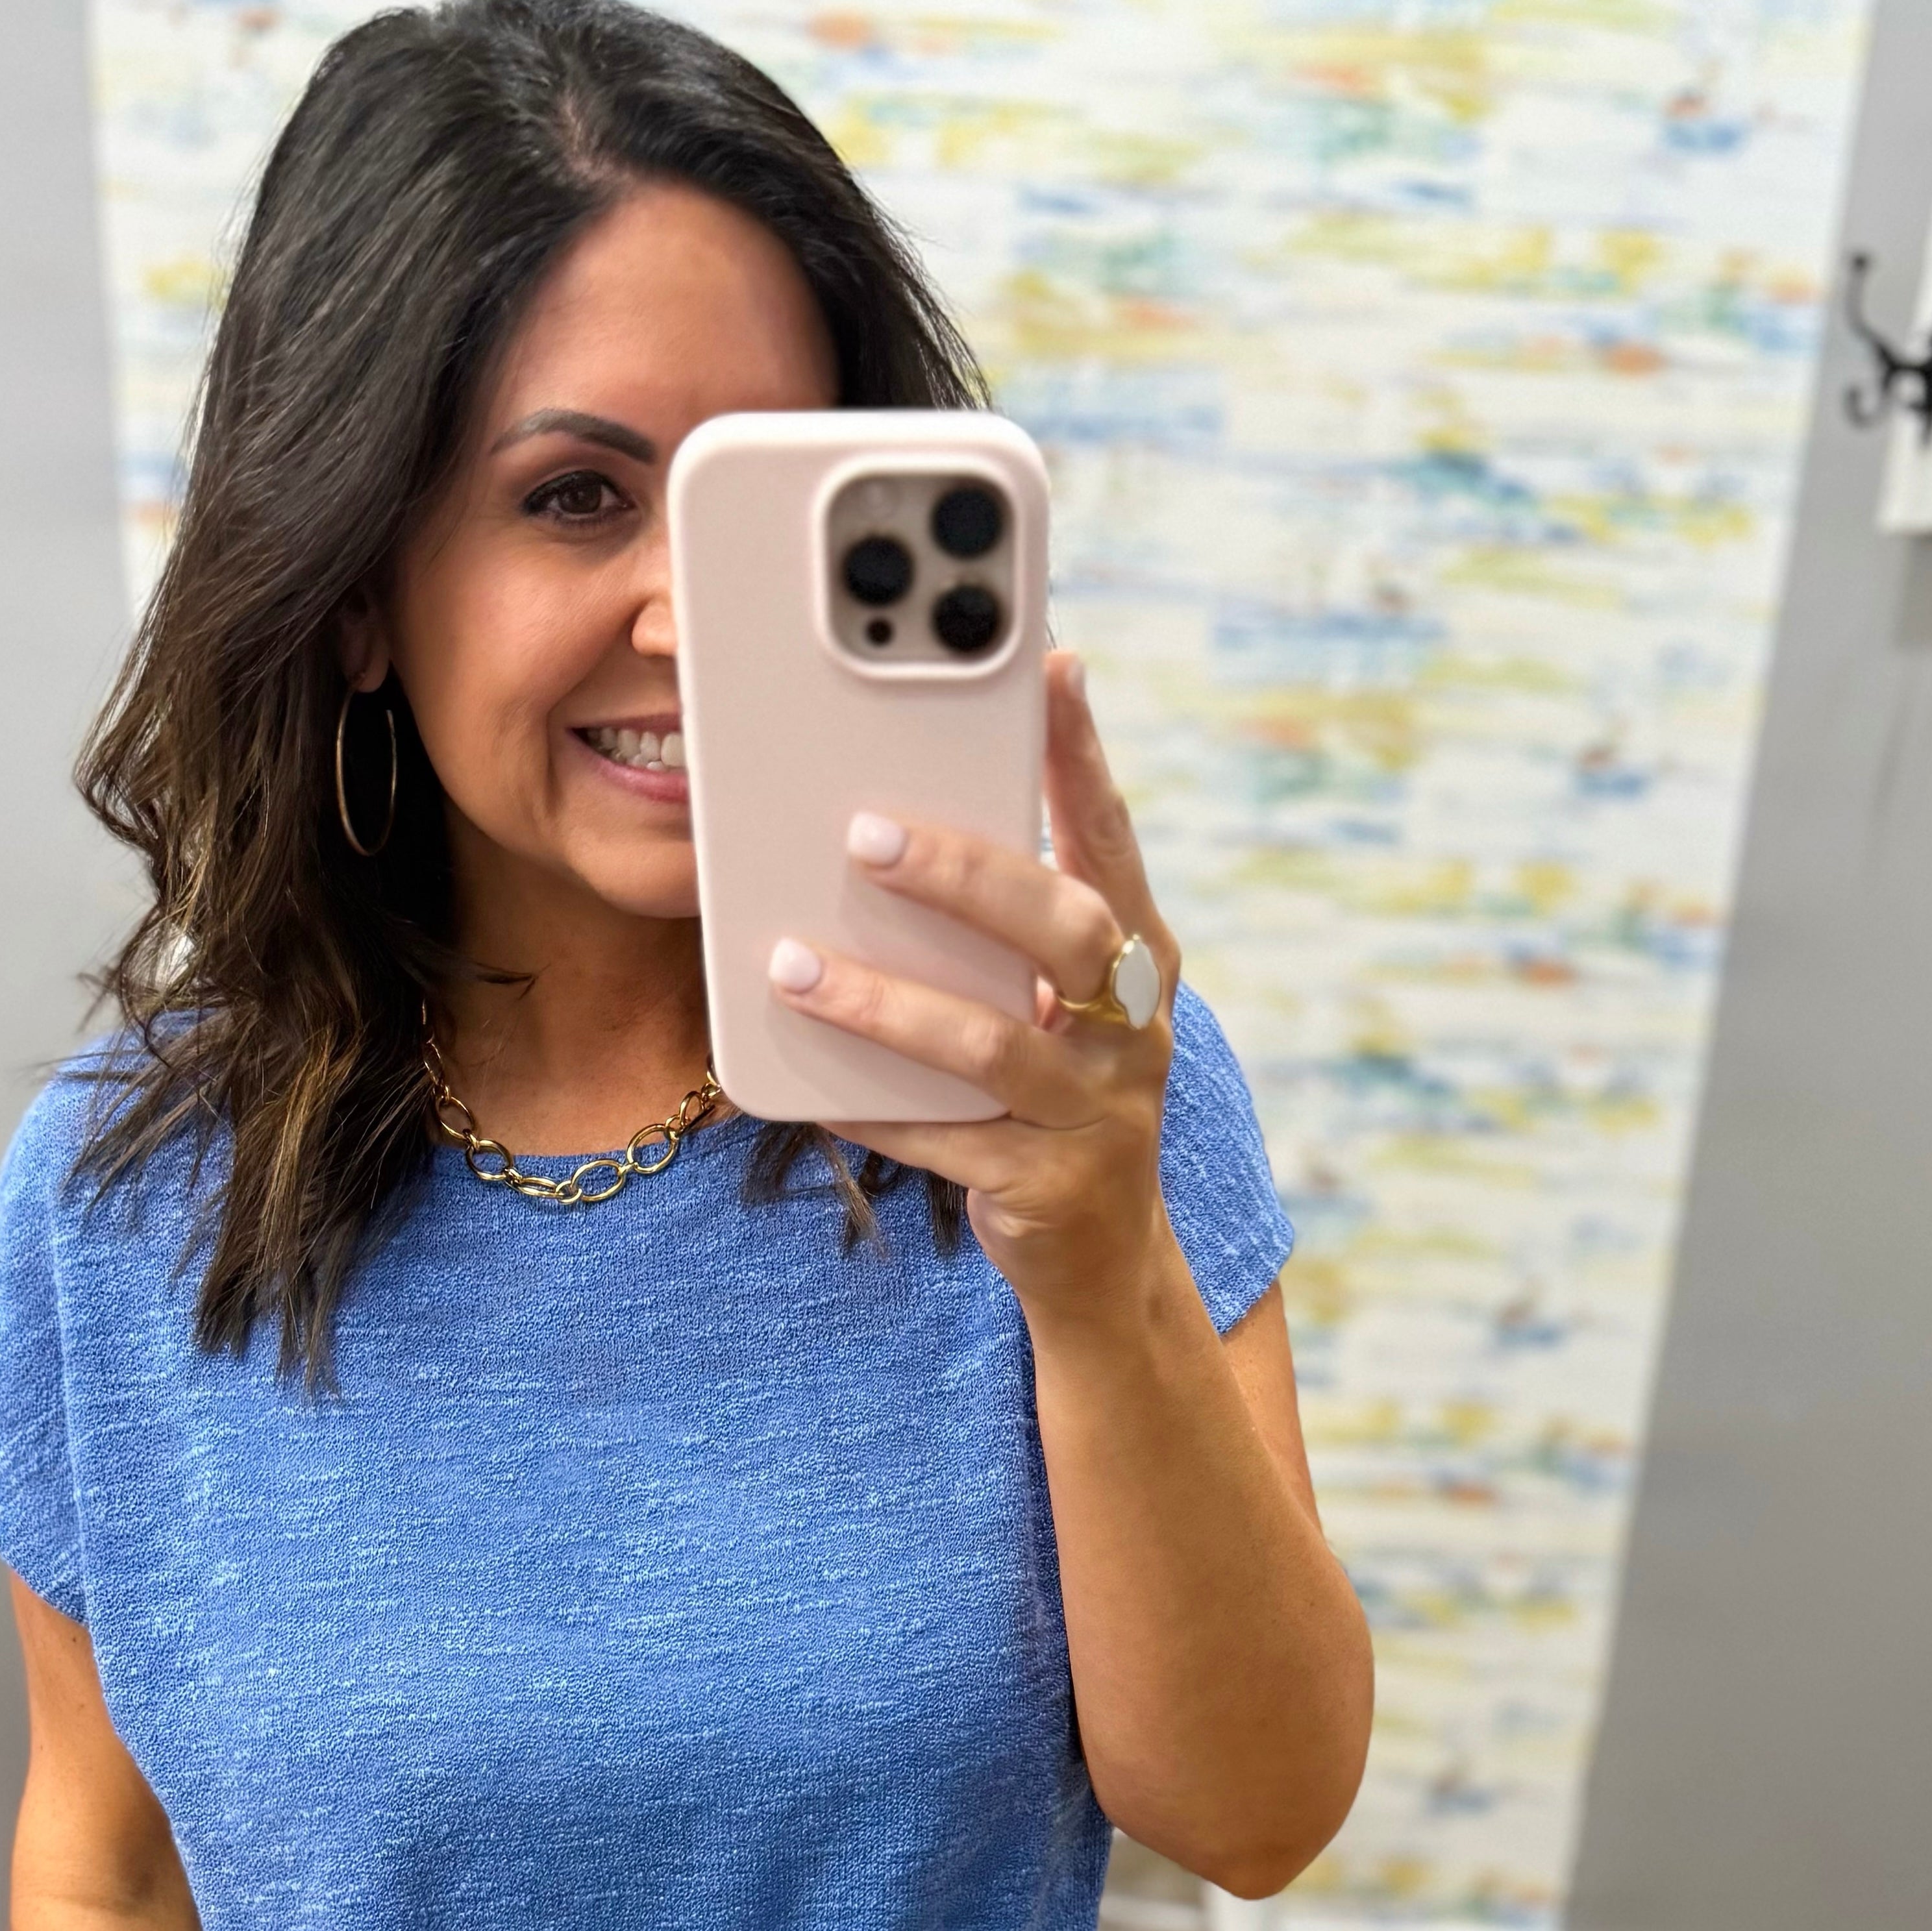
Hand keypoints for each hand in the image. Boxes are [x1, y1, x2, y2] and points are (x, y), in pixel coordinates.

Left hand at [767, 651, 1185, 1337]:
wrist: (1100, 1261)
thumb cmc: (1055, 1098)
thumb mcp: (1053, 1006)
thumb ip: (1007, 930)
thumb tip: (893, 820)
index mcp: (1140, 962)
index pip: (1113, 842)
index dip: (1085, 758)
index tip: (1051, 669)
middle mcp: (1135, 1029)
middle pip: (1065, 930)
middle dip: (966, 875)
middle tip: (865, 832)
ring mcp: (1098, 1114)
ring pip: (991, 1043)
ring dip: (885, 1003)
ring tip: (791, 967)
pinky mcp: (1047, 1188)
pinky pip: (945, 1141)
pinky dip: (873, 1110)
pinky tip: (807, 1085)